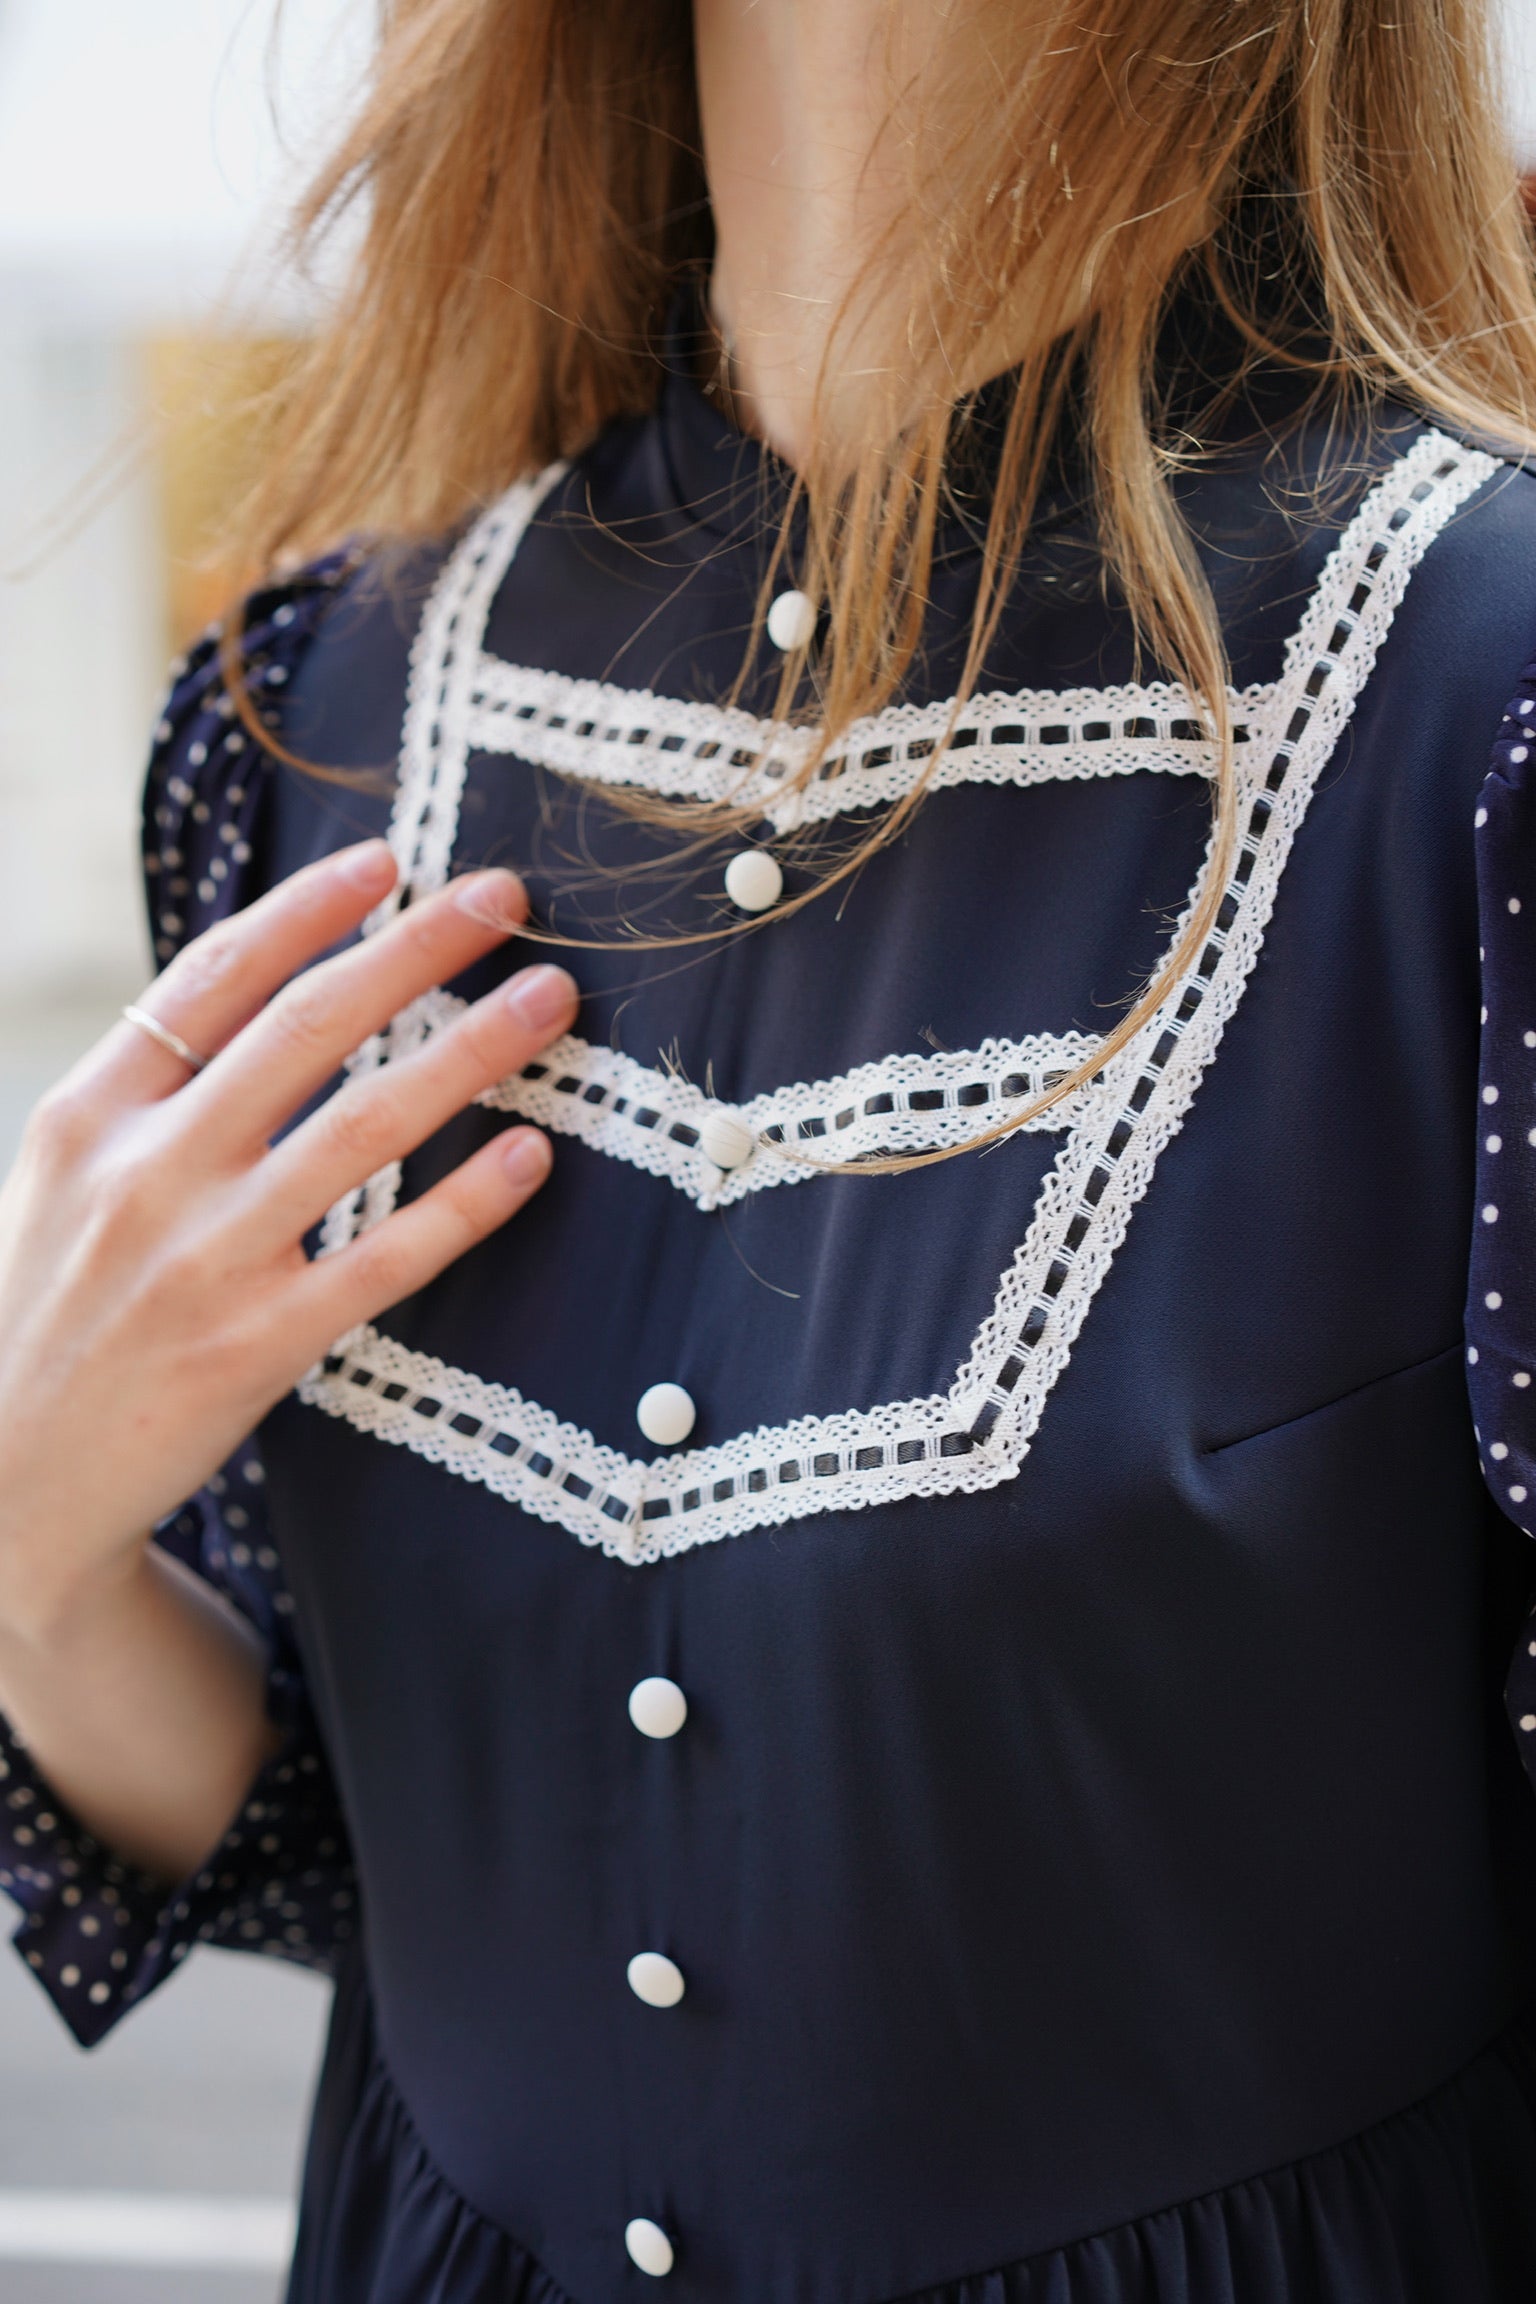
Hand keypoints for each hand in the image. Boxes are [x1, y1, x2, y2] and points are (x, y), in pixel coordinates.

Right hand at [0, 840, 574, 1644]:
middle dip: (416, 947)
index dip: (307, 908)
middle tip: (504, 896)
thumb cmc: (46, 1311)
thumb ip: (148, 1093)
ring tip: (549, 999)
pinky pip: (386, 1256)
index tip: (387, 859)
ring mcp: (205, 1259)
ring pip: (365, 1124)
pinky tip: (530, 1155)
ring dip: (471, 1050)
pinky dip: (465, 1201)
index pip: (211, 977)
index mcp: (91, 1114)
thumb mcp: (59, 1179)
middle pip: (307, 1025)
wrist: (5, 1486)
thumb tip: (259, 993)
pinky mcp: (257, 1345)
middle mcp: (147, 1171)